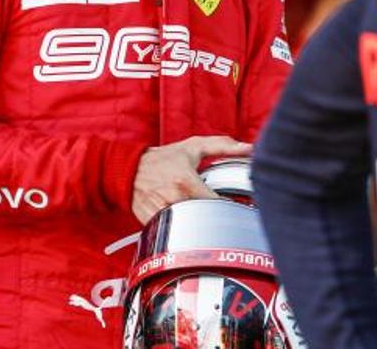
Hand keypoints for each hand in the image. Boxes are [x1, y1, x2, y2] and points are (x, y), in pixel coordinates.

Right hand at [130, 136, 252, 223]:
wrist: (128, 169)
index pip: (216, 203)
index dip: (228, 207)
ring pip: (190, 227)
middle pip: (205, 217)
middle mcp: (174, 198)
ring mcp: (162, 213)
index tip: (236, 208)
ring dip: (199, 224)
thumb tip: (248, 148)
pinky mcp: (153, 223)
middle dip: (214, 217)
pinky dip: (182, 228)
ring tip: (204, 219)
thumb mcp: (193, 147)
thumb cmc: (163, 158)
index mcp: (187, 181)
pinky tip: (186, 221)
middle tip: (221, 215)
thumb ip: (223, 146)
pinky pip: (174, 231)